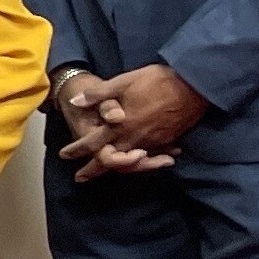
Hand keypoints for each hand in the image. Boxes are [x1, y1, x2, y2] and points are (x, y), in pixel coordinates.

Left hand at [56, 64, 201, 177]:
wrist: (194, 85)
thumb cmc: (157, 81)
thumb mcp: (123, 82)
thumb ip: (99, 94)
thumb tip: (75, 102)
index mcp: (121, 125)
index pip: (93, 143)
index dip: (76, 150)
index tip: (64, 155)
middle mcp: (135, 138)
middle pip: (111, 159)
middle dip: (94, 169)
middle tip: (81, 178)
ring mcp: (153, 141)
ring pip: (131, 162)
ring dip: (118, 167)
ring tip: (108, 171)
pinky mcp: (168, 140)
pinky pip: (151, 156)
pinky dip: (143, 161)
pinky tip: (138, 160)